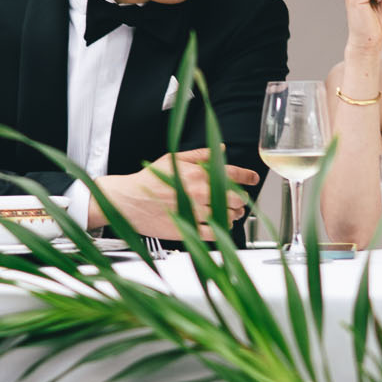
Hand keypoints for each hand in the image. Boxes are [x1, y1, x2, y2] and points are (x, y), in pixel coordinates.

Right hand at [92, 147, 260, 235]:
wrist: (128, 201)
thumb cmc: (149, 179)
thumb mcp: (174, 159)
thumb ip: (200, 155)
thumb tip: (222, 150)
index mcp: (197, 173)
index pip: (232, 173)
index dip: (247, 176)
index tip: (253, 178)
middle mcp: (198, 192)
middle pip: (235, 197)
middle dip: (240, 198)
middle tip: (239, 198)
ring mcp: (193, 211)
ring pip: (227, 215)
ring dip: (233, 214)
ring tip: (231, 212)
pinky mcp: (187, 228)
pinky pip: (214, 231)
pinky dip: (222, 228)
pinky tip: (220, 224)